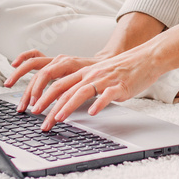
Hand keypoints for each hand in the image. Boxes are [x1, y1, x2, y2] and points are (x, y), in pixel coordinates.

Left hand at [4, 24, 178, 130]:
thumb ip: (84, 85)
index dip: (42, 95)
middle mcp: (91, 75)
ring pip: (81, 92)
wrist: (146, 58)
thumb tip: (67, 100)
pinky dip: (99, 103)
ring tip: (58, 118)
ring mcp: (104, 80)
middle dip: (48, 104)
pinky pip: (107, 95)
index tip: (33, 108)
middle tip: (39, 120)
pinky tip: (94, 112)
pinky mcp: (119, 86)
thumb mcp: (98, 75)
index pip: (57, 83)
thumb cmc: (122, 69)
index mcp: (84, 72)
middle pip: (63, 88)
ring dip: (67, 106)